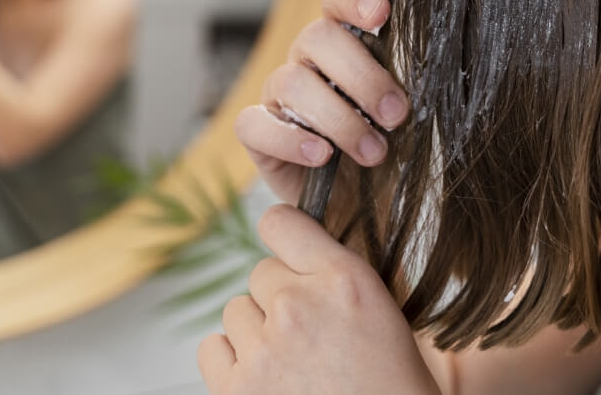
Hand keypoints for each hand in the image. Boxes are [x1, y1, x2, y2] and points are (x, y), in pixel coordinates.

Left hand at [198, 204, 440, 394]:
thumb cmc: (388, 383)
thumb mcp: (379, 306)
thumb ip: (333, 270)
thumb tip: (292, 248)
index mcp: (342, 279)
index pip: (280, 221)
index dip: (284, 236)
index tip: (290, 252)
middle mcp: (298, 306)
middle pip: (260, 272)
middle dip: (281, 297)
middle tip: (311, 332)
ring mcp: (263, 350)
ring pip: (236, 310)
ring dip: (257, 330)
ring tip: (293, 360)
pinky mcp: (236, 389)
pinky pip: (212, 348)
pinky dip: (232, 360)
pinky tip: (264, 375)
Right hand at [234, 0, 408, 204]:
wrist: (370, 212)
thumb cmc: (396, 155)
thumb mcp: (413, 119)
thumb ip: (409, 88)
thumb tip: (434, 66)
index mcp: (346, 44)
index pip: (336, 1)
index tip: (382, 15)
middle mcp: (307, 61)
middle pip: (316, 37)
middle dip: (361, 76)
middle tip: (396, 115)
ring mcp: (278, 96)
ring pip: (291, 81)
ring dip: (338, 117)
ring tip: (374, 152)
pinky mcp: (258, 135)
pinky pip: (253, 123)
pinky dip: (289, 139)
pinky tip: (322, 156)